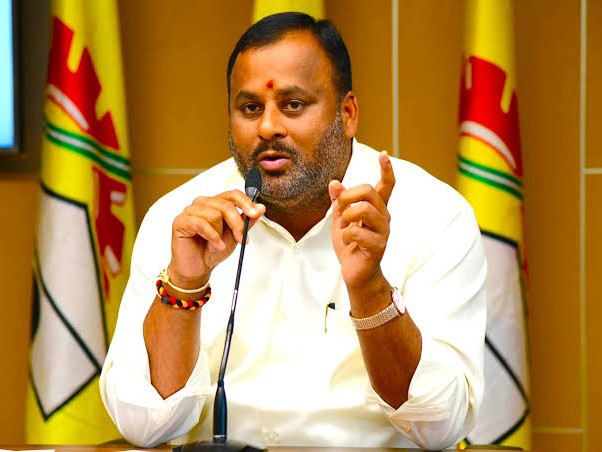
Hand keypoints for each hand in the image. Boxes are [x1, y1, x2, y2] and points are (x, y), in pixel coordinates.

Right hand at [168, 190, 265, 288]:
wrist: (199, 269)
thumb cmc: (213, 250)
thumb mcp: (235, 235)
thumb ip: (247, 221)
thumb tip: (261, 207)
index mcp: (216, 204)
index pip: (232, 194)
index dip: (245, 203)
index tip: (254, 214)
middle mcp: (202, 204)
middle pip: (225, 204)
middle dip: (236, 224)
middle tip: (240, 238)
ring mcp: (190, 211)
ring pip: (214, 214)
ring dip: (220, 234)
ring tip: (218, 246)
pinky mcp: (181, 221)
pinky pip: (200, 224)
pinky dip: (212, 236)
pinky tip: (214, 246)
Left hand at [329, 151, 394, 287]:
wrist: (355, 273)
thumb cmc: (350, 246)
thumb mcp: (340, 220)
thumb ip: (339, 203)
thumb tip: (334, 182)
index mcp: (376, 209)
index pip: (386, 185)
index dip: (386, 169)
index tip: (383, 154)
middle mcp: (383, 217)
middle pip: (368, 191)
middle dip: (348, 196)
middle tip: (340, 208)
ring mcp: (383, 231)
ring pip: (364, 209)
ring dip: (346, 216)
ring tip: (344, 227)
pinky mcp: (378, 245)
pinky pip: (357, 231)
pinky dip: (345, 235)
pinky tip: (346, 241)